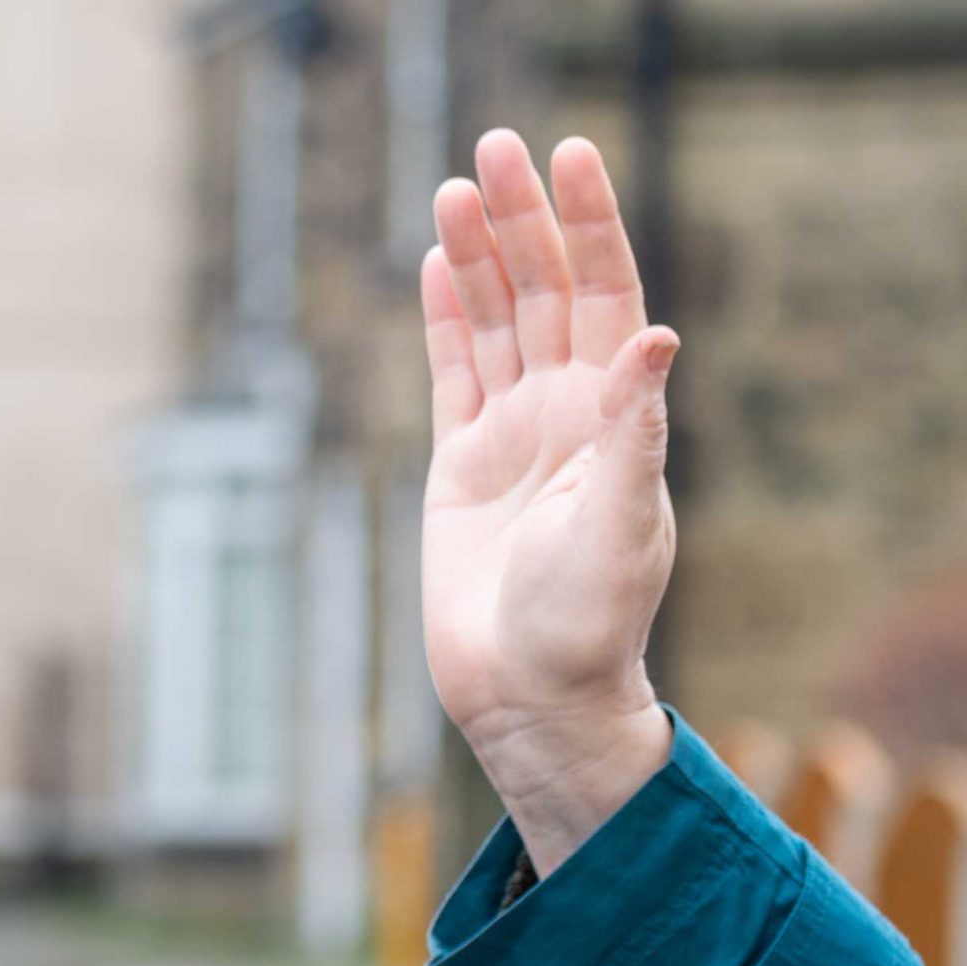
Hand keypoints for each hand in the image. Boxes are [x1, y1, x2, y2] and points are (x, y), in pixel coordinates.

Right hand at [421, 130, 676, 871]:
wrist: (528, 693)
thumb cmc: (586, 624)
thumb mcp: (619, 526)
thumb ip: (633, 433)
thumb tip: (656, 335)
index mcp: (613, 417)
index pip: (605, 294)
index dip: (591, 224)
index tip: (570, 156)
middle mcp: (567, 413)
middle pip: (543, 293)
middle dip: (522, 220)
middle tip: (494, 148)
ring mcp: (512, 436)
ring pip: (492, 324)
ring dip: (477, 257)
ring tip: (455, 189)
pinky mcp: (459, 467)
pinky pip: (451, 375)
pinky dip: (443, 320)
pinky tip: (434, 268)